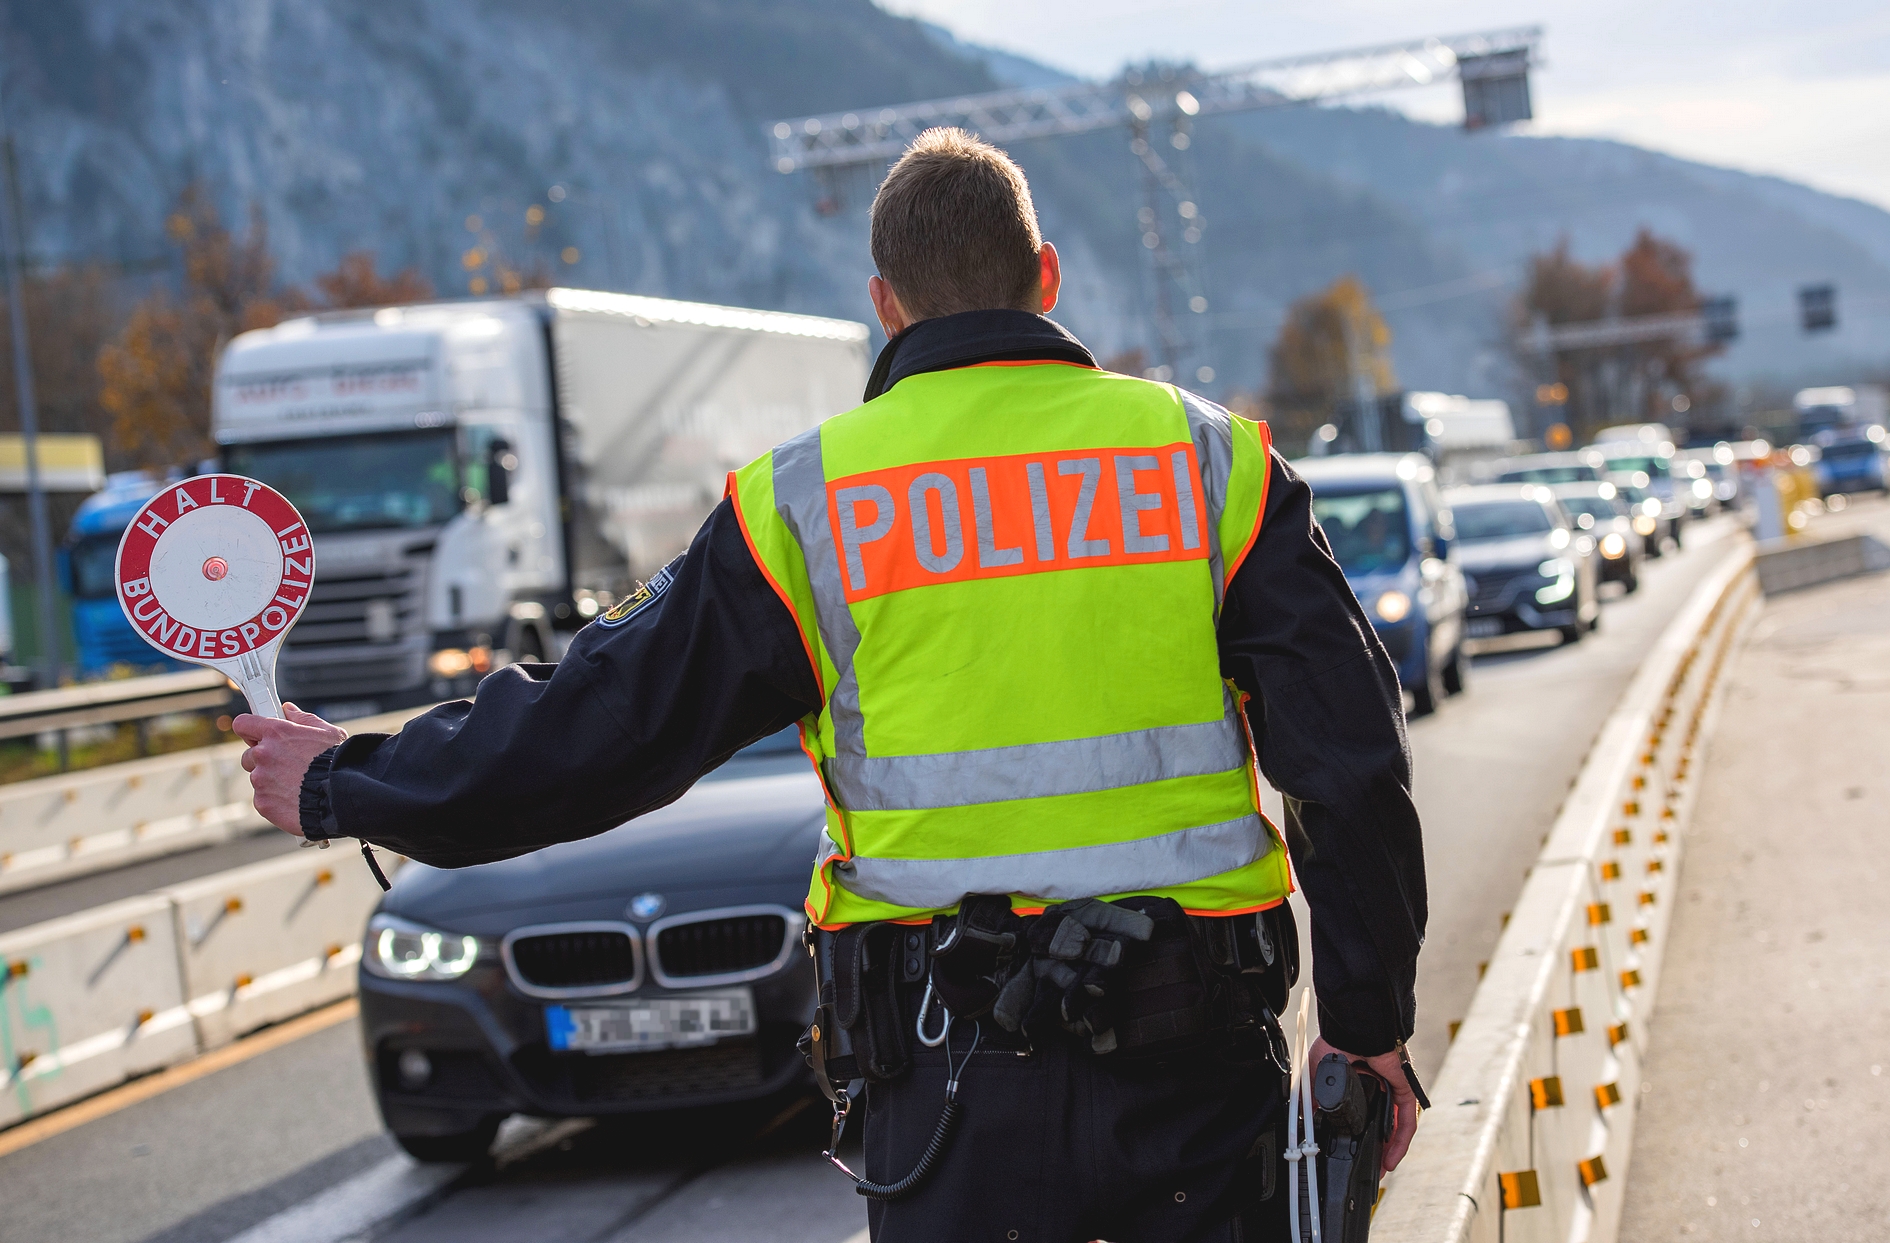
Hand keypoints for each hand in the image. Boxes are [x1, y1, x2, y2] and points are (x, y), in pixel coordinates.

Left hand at [235, 703, 347, 834]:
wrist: (341, 797)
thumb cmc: (337, 764)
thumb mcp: (328, 734)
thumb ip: (304, 719)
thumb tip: (289, 710)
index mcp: (276, 733)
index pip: (243, 724)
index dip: (249, 729)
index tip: (255, 735)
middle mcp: (264, 754)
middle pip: (249, 755)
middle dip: (263, 760)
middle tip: (286, 765)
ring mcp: (261, 780)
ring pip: (258, 778)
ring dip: (271, 780)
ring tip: (296, 785)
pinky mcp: (262, 802)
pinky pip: (263, 799)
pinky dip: (275, 800)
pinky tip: (294, 799)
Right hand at [1307, 1035, 1420, 1171]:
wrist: (1354, 1029)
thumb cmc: (1336, 1042)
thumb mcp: (1318, 1073)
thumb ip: (1314, 1095)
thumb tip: (1306, 1118)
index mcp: (1357, 1080)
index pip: (1360, 1113)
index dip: (1356, 1133)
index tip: (1347, 1151)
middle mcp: (1376, 1086)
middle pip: (1380, 1123)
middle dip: (1376, 1147)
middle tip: (1370, 1167)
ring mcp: (1392, 1089)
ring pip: (1394, 1127)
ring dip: (1389, 1150)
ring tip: (1381, 1170)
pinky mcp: (1404, 1091)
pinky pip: (1406, 1122)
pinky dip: (1399, 1142)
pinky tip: (1391, 1159)